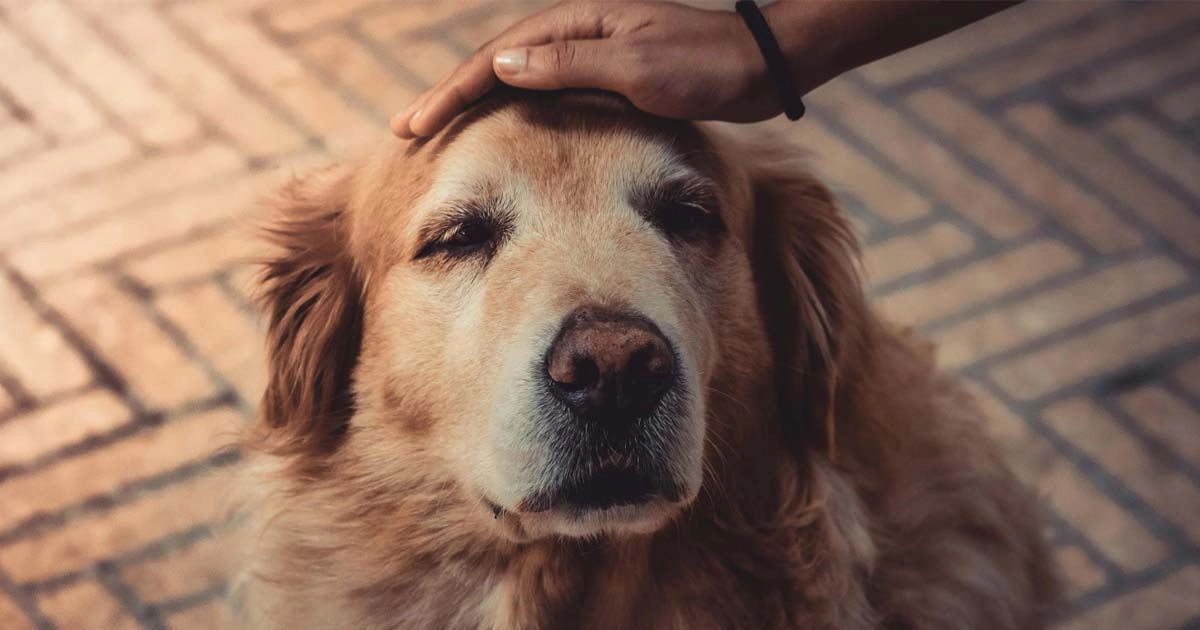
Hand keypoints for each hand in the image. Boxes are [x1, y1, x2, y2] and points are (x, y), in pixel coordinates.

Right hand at [390, 1, 795, 138]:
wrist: (759, 66)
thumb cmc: (704, 66)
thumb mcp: (636, 67)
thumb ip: (569, 65)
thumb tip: (501, 67)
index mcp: (574, 24)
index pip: (495, 60)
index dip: (451, 93)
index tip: (415, 124)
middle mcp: (575, 33)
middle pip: (495, 65)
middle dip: (449, 96)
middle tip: (406, 129)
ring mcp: (589, 52)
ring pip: (515, 78)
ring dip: (474, 102)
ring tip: (437, 128)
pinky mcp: (606, 74)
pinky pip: (543, 91)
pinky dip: (511, 108)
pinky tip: (500, 127)